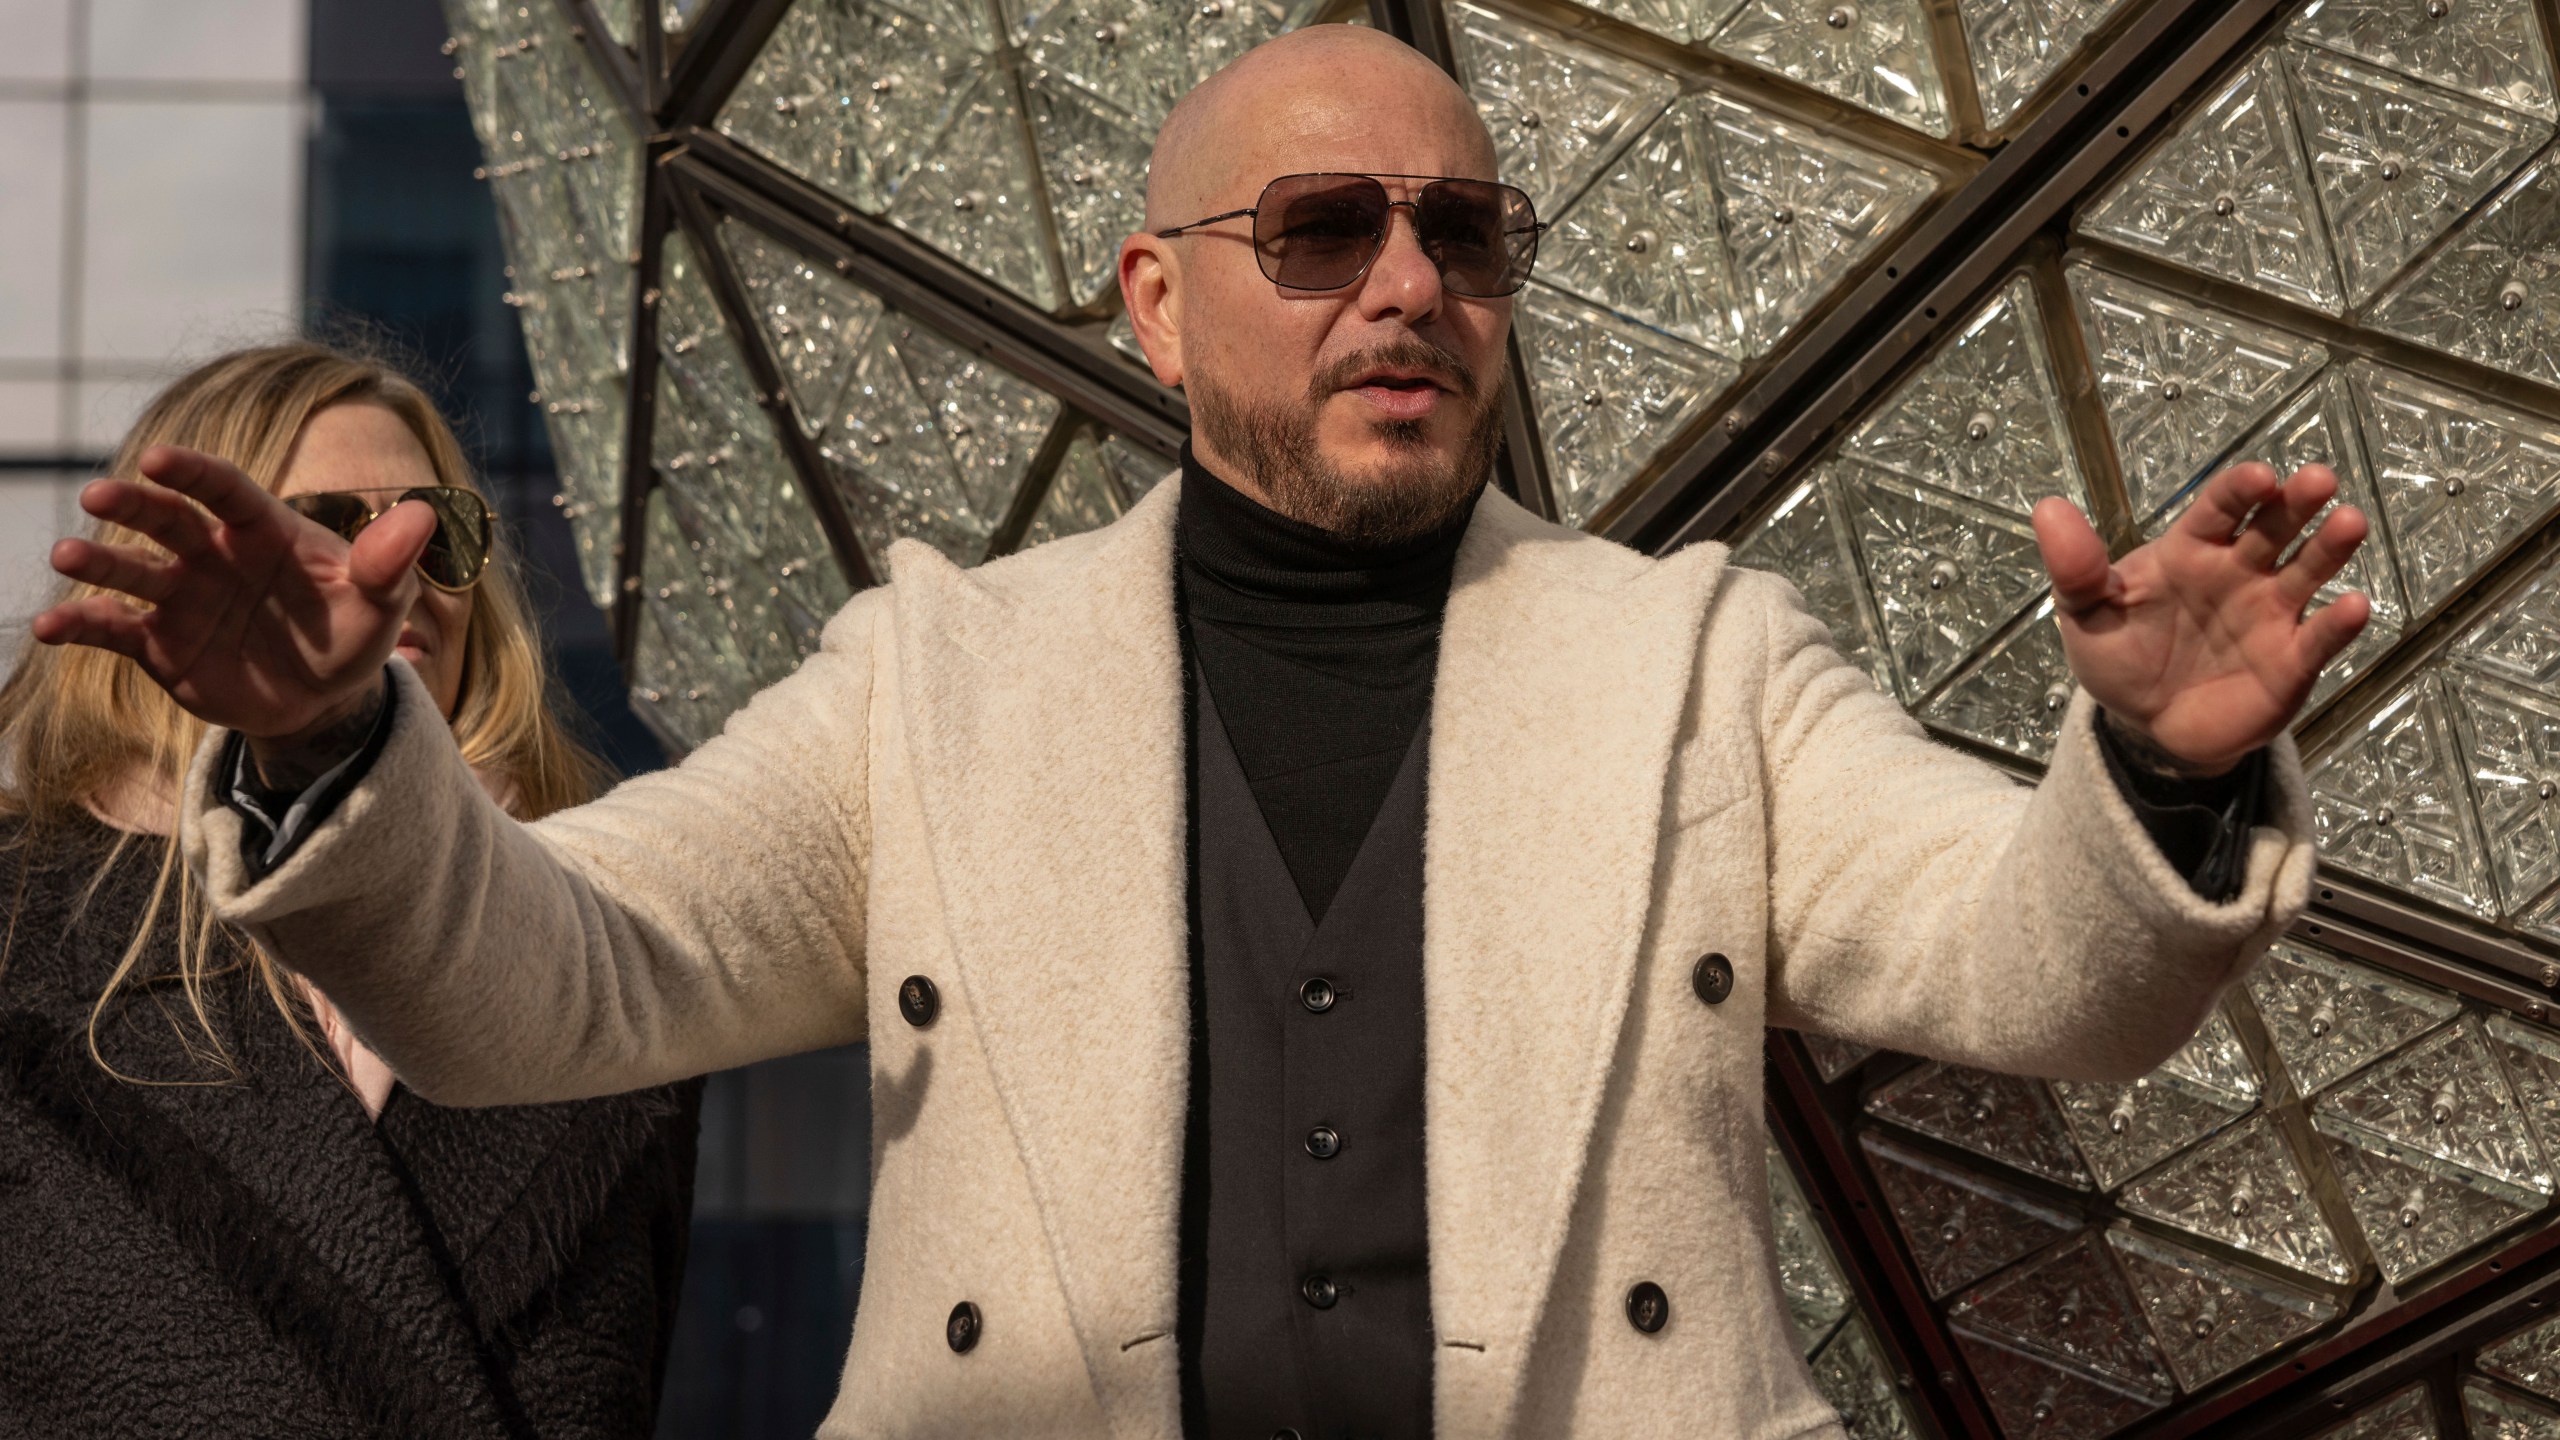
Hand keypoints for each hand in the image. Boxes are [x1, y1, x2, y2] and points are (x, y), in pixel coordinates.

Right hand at [30, 445, 438, 748]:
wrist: (326, 700)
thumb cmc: (354, 633)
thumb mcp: (382, 602)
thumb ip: (391, 561)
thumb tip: (424, 513)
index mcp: (263, 530)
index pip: (225, 489)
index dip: (192, 472)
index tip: (158, 458)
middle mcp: (211, 555)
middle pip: (166, 520)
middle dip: (132, 506)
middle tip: (98, 496)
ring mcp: (180, 598)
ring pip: (131, 571)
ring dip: (98, 562)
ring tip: (66, 554)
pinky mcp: (159, 644)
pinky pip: (114, 630)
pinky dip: (81, 625)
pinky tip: (48, 625)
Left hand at [2031, 462, 2371, 775]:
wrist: (2146, 725)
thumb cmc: (2120, 656)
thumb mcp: (2087, 613)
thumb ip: (2075, 567)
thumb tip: (2046, 507)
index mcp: (2192, 550)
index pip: (2220, 509)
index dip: (2240, 490)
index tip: (2259, 476)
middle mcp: (2240, 572)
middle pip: (2275, 528)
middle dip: (2298, 502)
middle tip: (2319, 479)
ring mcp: (2271, 614)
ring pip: (2309, 570)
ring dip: (2331, 547)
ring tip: (2350, 522)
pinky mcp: (2292, 661)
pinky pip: (2320, 637)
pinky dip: (2340, 623)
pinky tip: (2355, 606)